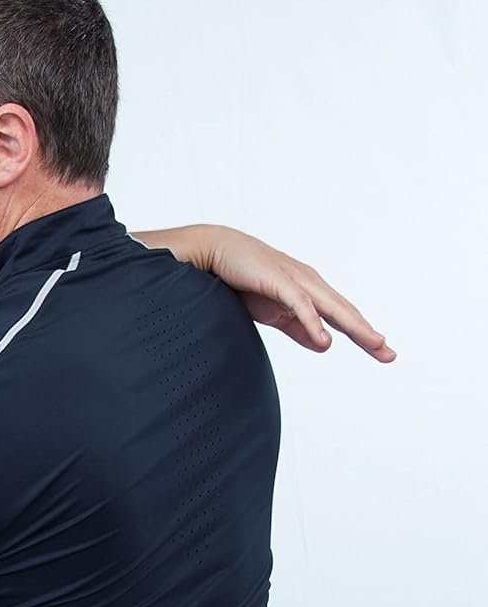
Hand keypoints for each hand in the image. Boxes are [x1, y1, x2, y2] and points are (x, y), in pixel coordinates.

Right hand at [200, 227, 394, 361]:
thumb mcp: (275, 312)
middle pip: (346, 313)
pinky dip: (314, 322)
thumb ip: (299, 329)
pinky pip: (301, 305)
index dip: (363, 335)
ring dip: (355, 327)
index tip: (382, 352)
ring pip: (332, 308)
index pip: (342, 317)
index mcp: (311, 292)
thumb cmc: (244, 280)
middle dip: (368, 334)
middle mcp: (311, 284)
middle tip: (389, 354)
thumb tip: (324, 344)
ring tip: (374, 344)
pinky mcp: (279, 281)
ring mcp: (297, 281)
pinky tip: (325, 339)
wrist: (217, 251)